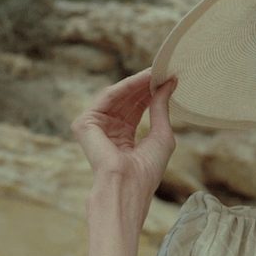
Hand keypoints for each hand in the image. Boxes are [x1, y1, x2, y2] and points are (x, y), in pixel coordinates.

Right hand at [71, 67, 176, 212]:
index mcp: (124, 138)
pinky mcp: (85, 123)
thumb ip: (162, 107)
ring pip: (118, 96)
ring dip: (138, 82)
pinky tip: (144, 79)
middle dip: (145, 85)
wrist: (130, 185)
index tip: (167, 79)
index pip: (137, 109)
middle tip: (163, 70)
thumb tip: (170, 83)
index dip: (151, 93)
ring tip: (156, 72)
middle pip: (127, 100)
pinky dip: (127, 87)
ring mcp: (95, 127)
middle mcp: (108, 131)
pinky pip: (108, 97)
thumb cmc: (147, 170)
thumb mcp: (162, 134)